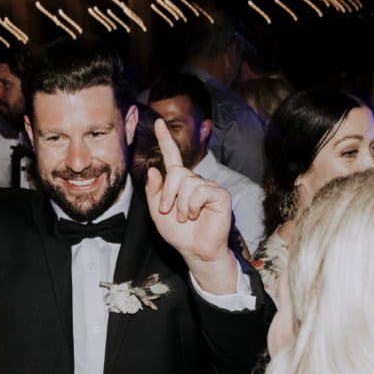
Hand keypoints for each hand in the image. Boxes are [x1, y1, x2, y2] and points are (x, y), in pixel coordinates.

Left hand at [146, 119, 238, 292]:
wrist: (194, 250)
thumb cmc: (179, 233)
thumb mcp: (158, 213)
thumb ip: (154, 192)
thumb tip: (153, 169)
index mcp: (179, 183)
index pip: (172, 157)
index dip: (165, 139)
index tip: (158, 122)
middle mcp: (194, 181)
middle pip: (177, 172)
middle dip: (168, 194)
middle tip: (170, 212)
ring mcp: (208, 186)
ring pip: (188, 182)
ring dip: (181, 204)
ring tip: (186, 218)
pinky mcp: (220, 195)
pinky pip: (201, 191)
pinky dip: (193, 206)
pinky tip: (197, 215)